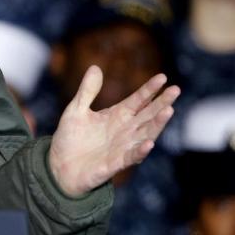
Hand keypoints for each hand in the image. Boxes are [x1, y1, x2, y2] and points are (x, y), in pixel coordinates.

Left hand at [48, 66, 179, 196]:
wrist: (58, 167)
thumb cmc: (70, 139)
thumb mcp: (75, 111)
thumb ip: (87, 91)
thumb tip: (95, 67)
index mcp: (117, 116)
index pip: (138, 100)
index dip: (149, 89)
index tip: (162, 77)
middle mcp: (125, 131)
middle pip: (148, 115)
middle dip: (161, 103)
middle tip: (176, 89)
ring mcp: (122, 147)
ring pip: (145, 134)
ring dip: (157, 124)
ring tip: (169, 110)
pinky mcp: (114, 164)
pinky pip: (131, 157)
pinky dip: (140, 151)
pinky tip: (149, 143)